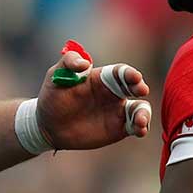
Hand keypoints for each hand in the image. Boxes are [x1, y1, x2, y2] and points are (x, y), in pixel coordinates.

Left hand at [36, 47, 150, 150]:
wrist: (48, 126)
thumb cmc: (52, 97)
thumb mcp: (55, 75)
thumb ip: (68, 62)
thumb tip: (86, 64)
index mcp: (102, 78)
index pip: (120, 72)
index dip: (129, 73)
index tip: (134, 77)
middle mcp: (113, 93)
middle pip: (134, 87)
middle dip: (140, 87)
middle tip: (141, 90)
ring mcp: (117, 111)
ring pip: (139, 108)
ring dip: (144, 112)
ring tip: (140, 120)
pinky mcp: (118, 129)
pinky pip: (135, 126)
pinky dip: (141, 127)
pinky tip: (140, 130)